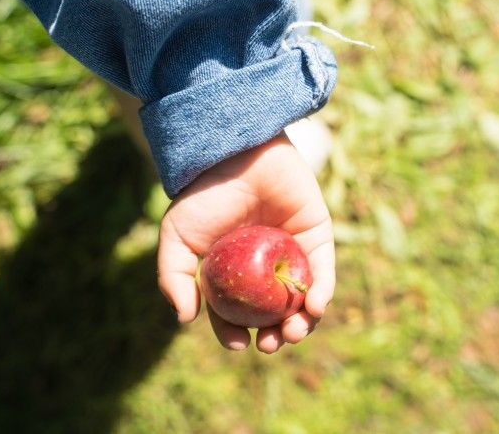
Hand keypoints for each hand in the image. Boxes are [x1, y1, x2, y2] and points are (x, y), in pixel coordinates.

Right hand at [157, 134, 334, 352]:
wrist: (237, 154)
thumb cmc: (205, 194)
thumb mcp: (177, 237)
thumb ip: (175, 277)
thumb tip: (184, 320)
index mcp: (232, 273)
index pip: (236, 313)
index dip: (237, 333)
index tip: (240, 343)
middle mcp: (263, 269)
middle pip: (273, 314)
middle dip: (274, 336)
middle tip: (270, 344)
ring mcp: (291, 254)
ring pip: (301, 301)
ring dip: (301, 324)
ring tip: (291, 333)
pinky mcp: (317, 238)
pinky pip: (323, 273)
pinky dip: (321, 294)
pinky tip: (313, 309)